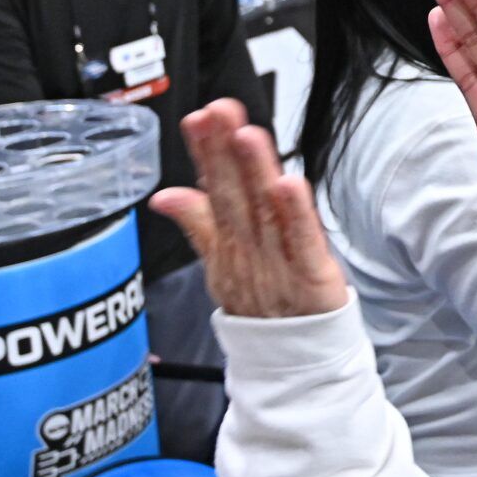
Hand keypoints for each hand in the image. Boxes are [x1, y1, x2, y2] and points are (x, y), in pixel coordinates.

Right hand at [150, 100, 348, 318]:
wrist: (293, 364)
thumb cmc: (264, 306)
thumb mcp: (224, 264)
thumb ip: (199, 224)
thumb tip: (164, 194)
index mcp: (230, 243)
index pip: (214, 190)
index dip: (207, 154)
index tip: (200, 117)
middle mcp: (248, 250)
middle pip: (234, 196)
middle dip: (224, 152)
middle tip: (218, 112)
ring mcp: (277, 264)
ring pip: (264, 213)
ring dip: (255, 172)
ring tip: (247, 134)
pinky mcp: (311, 277)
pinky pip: (302, 242)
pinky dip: (295, 214)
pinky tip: (288, 184)